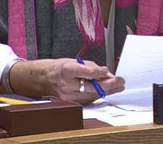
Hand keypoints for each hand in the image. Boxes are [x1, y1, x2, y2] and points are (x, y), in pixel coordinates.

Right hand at [9, 58, 124, 103]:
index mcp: (67, 70)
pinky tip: (105, 91)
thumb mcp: (73, 61)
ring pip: (92, 95)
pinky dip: (97, 95)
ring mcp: (68, 96)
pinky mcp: (70, 103)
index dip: (102, 72)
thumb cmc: (58, 68)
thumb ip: (90, 67)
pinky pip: (87, 100)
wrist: (42, 79)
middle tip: (120, 82)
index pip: (89, 72)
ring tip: (117, 86)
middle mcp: (67, 84)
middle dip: (109, 85)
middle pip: (93, 87)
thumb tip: (105, 73)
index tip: (110, 71)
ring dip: (106, 91)